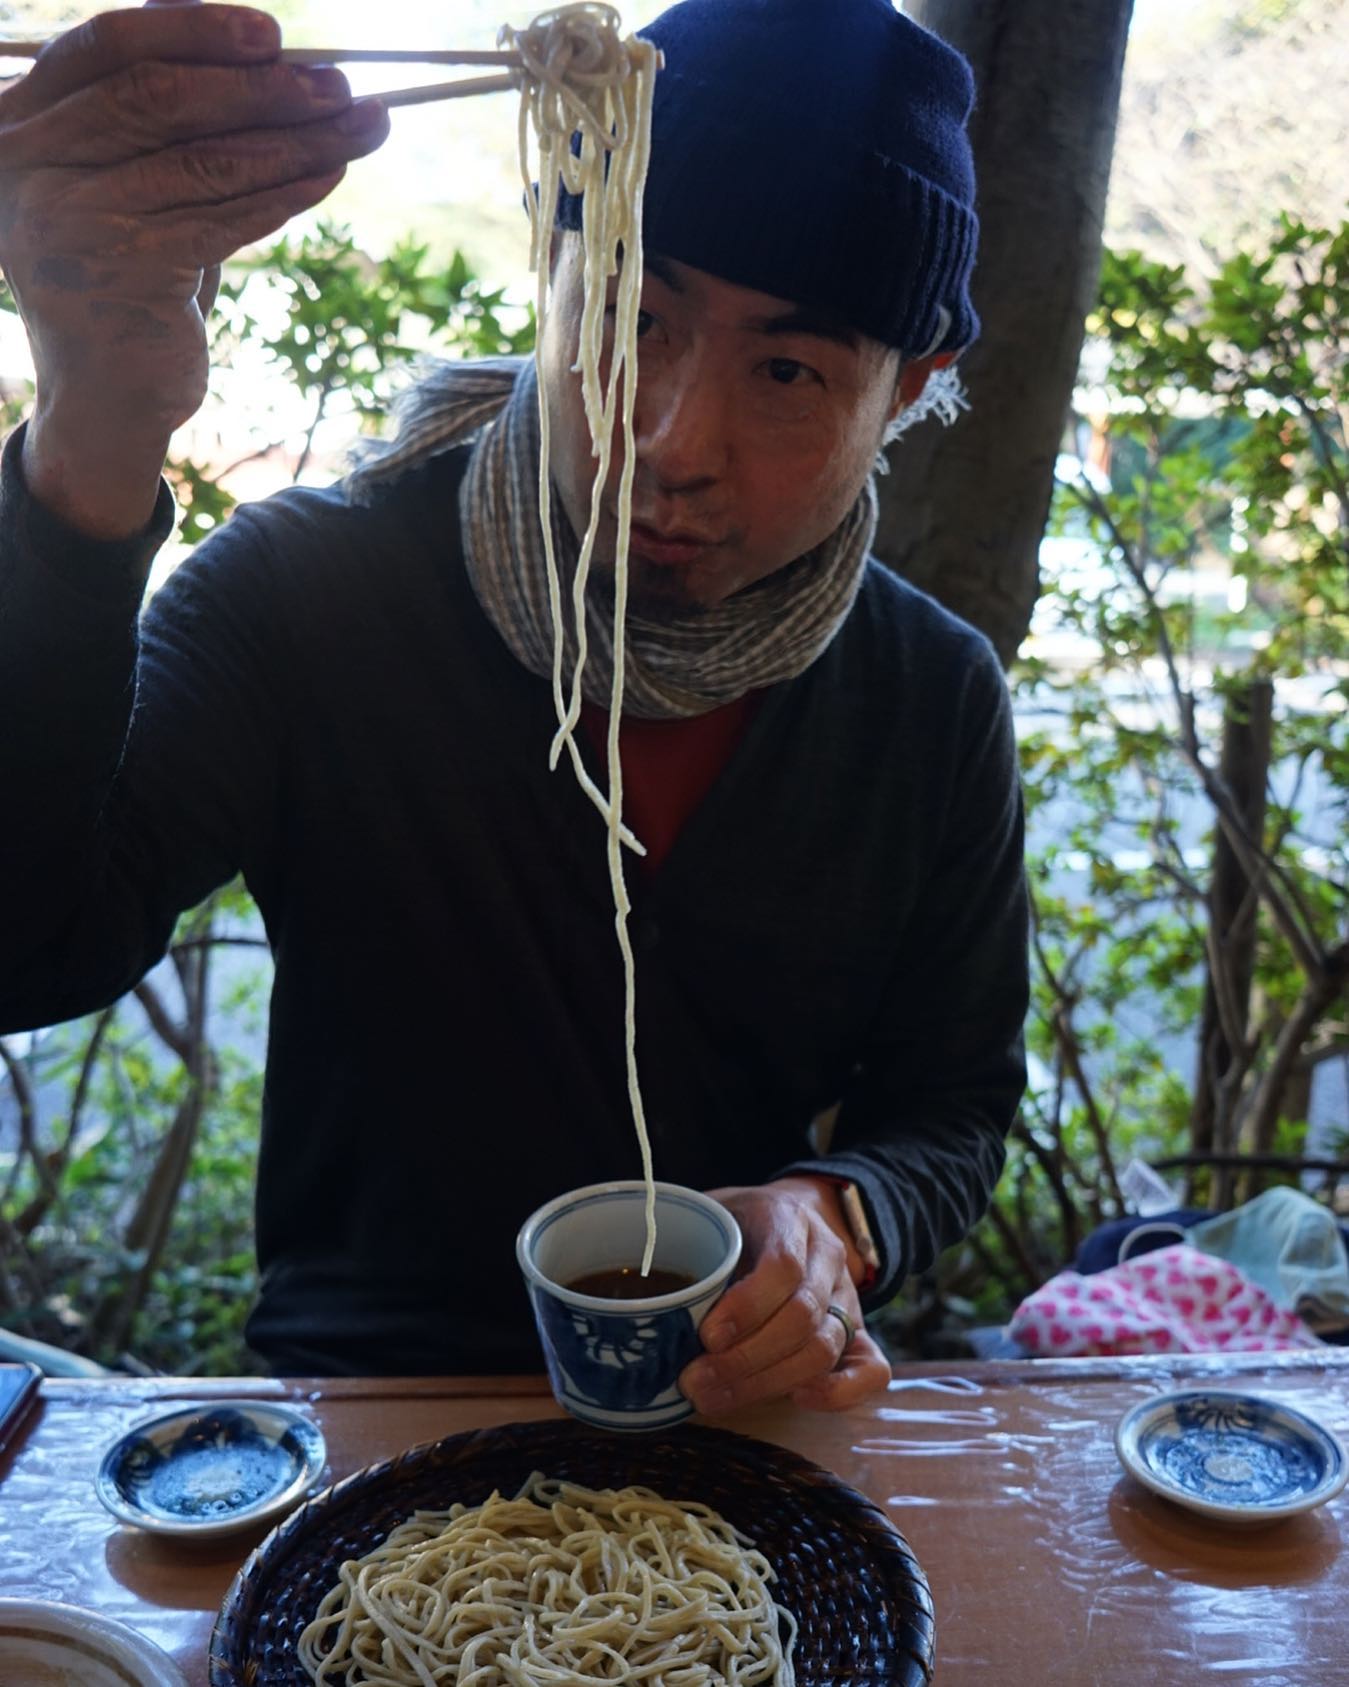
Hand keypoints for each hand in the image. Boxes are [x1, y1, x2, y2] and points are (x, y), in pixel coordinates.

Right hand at [0, 2, 389, 534]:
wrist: (107, 397)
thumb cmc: (128, 276)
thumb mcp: (131, 183)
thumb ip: (165, 118)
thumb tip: (262, 47)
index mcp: (17, 122)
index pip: (107, 46)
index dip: (192, 30)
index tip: (274, 33)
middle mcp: (27, 163)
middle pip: (160, 96)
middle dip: (263, 86)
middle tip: (341, 83)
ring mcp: (69, 217)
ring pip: (204, 158)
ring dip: (296, 137)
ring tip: (362, 124)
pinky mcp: (123, 270)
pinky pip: (223, 215)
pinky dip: (285, 191)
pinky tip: (332, 172)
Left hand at [679, 1178, 890, 1415]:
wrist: (791, 1215)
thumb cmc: (736, 1222)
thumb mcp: (708, 1212)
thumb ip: (681, 1237)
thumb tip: (639, 1292)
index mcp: (788, 1218)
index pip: (782, 1266)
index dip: (747, 1307)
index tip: (706, 1336)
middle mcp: (826, 1256)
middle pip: (802, 1316)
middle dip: (746, 1359)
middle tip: (695, 1382)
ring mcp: (847, 1295)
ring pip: (824, 1347)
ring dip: (770, 1382)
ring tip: (716, 1398)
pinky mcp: (859, 1331)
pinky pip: (872, 1368)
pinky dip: (840, 1392)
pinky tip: (797, 1400)